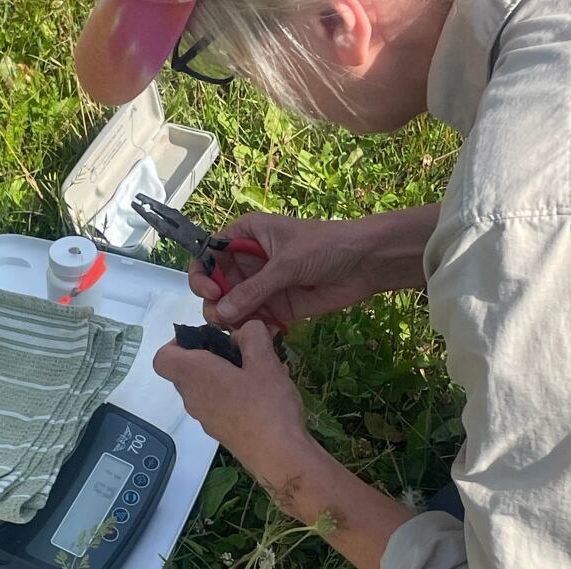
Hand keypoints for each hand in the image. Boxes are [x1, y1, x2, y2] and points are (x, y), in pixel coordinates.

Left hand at [153, 321, 307, 466]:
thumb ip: (252, 335)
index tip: (207, 338)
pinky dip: (230, 394)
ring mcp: (205, 417)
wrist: (278, 457)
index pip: (163, 357)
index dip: (179, 342)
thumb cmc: (266, 405)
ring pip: (202, 387)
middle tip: (239, 351)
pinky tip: (261, 395)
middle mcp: (192, 397)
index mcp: (194, 375)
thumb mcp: (265, 360)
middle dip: (208, 355)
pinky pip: (216, 404)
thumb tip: (243, 331)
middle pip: (185, 370)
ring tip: (255, 371)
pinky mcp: (220, 431)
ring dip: (222, 375)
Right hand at [189, 213, 378, 327]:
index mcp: (247, 235)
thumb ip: (254, 289)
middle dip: (216, 302)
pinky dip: (254, 329)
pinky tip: (261, 334)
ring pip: (235, 306)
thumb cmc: (326, 246)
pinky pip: (256, 320)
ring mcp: (264, 285)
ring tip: (241, 330)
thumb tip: (221, 312)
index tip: (212, 290)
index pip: (210, 253)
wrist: (367, 262)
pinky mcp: (279, 307)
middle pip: (218, 284)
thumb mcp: (287, 263)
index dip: (203, 273)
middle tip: (222, 319)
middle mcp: (251, 260)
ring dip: (232, 320)